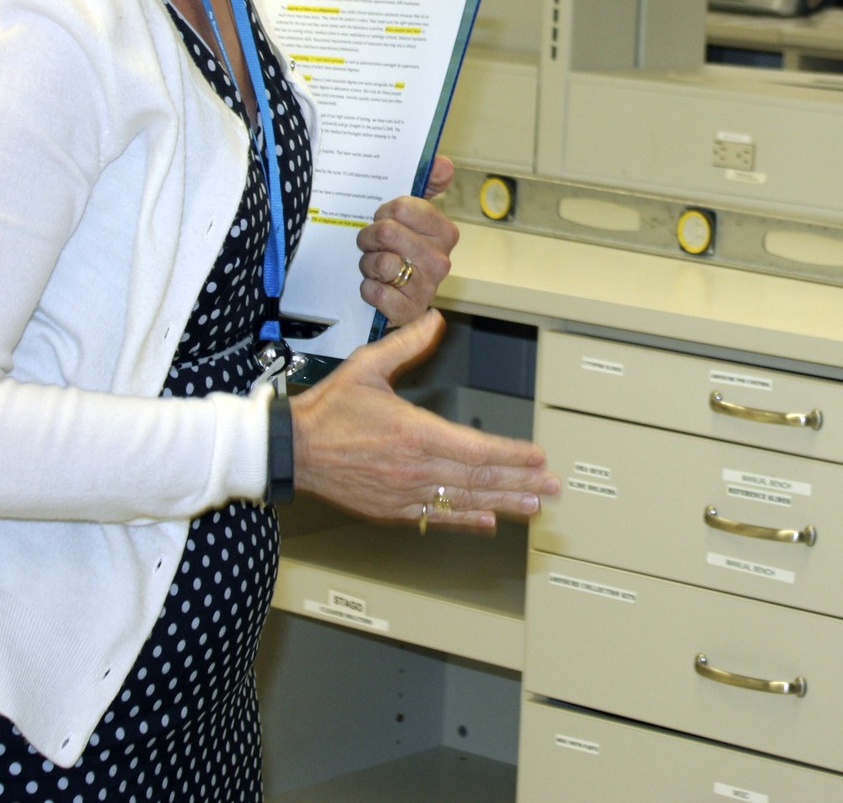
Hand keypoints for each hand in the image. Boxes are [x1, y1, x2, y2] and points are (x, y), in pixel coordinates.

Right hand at [291, 310, 558, 531]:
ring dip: (503, 504)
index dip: (512, 455)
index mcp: (414, 433)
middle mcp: (414, 468)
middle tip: (551, 486)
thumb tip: (435, 320)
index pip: (477, 449)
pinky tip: (488, 521)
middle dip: (521, 482)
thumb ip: (407, 344)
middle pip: (478, 479)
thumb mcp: (367, 366)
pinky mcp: (391, 509)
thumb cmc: (327, 410)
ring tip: (532, 505)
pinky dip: (465, 520)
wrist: (291, 449)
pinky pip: (435, 518)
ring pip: (463, 501)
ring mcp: (403, 493)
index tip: (538, 457)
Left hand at [357, 157, 457, 325]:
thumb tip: (444, 163)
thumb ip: (429, 183)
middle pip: (387, 232)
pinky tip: (377, 287)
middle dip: (371, 237)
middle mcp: (441, 261)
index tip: (386, 218)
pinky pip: (376, 292)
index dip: (385, 211)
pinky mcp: (408, 312)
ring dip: (368, 264)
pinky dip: (368, 289)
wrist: (392, 291)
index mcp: (446, 233)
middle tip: (375, 244)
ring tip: (375, 266)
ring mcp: (427, 288)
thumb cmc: (400, 248)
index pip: (401, 207)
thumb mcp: (412, 212)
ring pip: (380, 263)